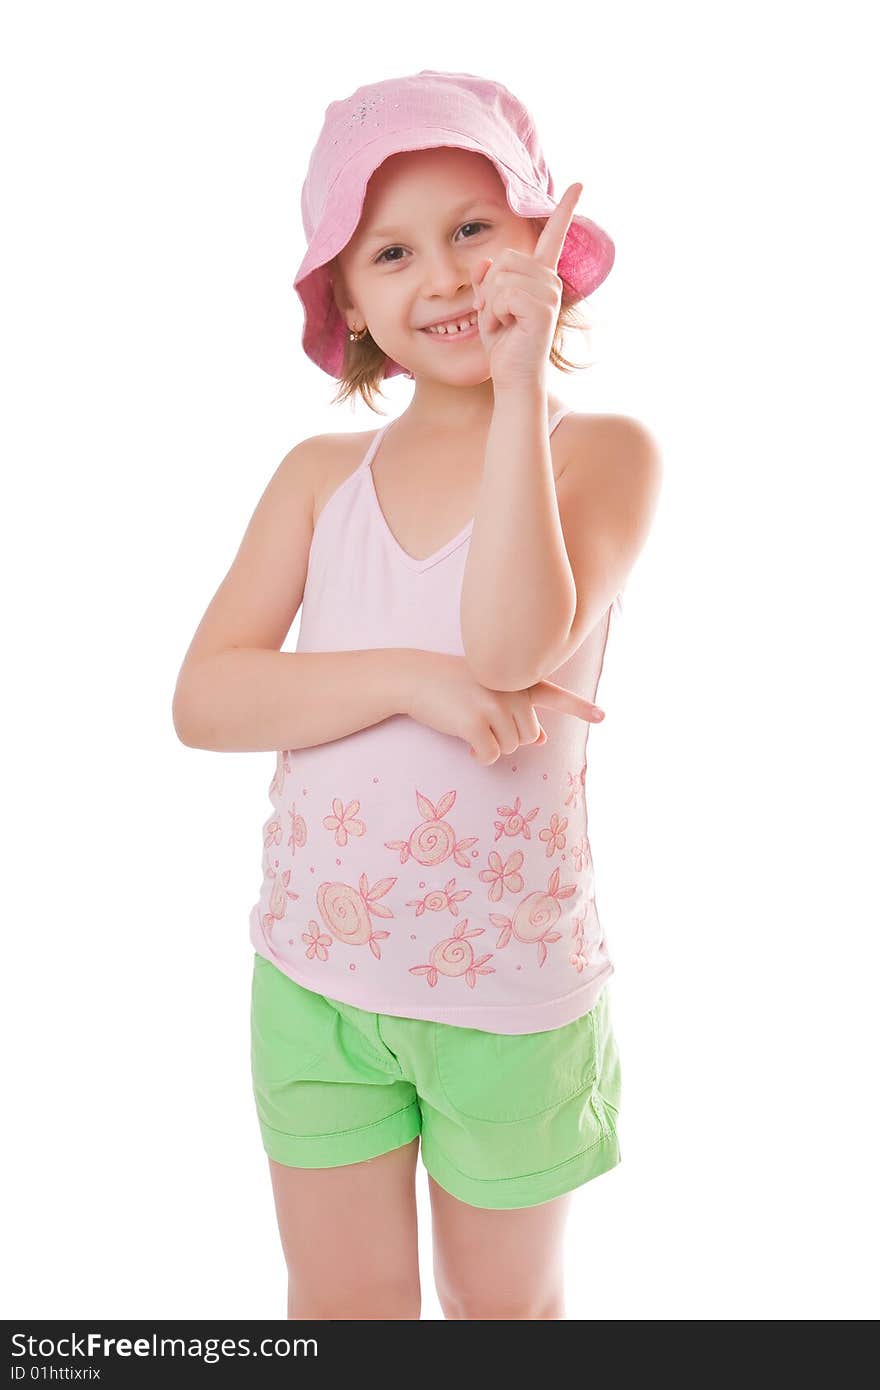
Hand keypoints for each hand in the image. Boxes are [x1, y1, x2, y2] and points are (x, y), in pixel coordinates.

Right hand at [401, 652, 604, 766]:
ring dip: (491, 746)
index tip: (602, 717)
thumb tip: (542, 741)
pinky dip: (478, 756)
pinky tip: (464, 741)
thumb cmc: (455, 686)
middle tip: (483, 722)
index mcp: (518, 681)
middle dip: (508, 738)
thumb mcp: (490, 692)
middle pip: (529, 736)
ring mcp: (494, 706)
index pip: (555, 696)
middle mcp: (511, 691)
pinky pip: (490, 757)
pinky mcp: (475, 722)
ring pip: (511, 748)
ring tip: (471, 725)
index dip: (580, 708)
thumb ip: (518, 713)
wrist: (417, 677)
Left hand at [469, 182, 581, 390]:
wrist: (512, 378)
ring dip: (491, 304)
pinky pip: (504, 295)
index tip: (579, 185)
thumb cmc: (503, 344)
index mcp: (540, 277)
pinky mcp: (542, 308)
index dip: (565, 210)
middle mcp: (550, 281)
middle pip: (505, 258)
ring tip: (503, 324)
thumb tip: (485, 262)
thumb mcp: (489, 306)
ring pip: (502, 277)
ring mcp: (549, 294)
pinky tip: (507, 328)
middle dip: (490, 289)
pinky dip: (495, 314)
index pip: (553, 237)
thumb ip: (486, 281)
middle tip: (499, 316)